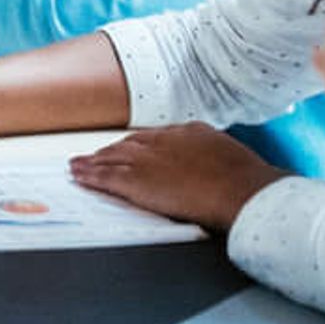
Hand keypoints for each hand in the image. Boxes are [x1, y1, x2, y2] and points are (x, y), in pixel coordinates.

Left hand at [67, 125, 285, 234]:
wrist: (241, 190)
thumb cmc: (246, 180)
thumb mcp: (231, 157)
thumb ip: (216, 157)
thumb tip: (219, 168)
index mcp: (189, 133)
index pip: (156, 137)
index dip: (140, 145)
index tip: (131, 150)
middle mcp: (163, 142)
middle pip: (129, 144)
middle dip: (112, 151)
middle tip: (96, 156)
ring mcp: (148, 160)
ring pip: (112, 159)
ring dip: (93, 163)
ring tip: (78, 166)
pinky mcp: (136, 182)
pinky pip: (106, 178)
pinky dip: (90, 176)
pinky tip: (79, 177)